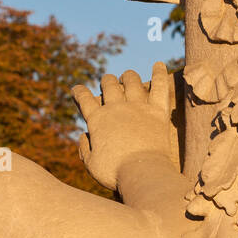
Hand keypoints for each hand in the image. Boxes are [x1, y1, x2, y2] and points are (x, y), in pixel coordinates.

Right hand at [73, 62, 177, 189]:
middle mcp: (116, 108)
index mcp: (97, 120)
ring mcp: (138, 107)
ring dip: (128, 76)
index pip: (84, 99)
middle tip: (108, 83)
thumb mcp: (91, 165)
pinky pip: (159, 86)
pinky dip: (159, 74)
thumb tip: (83, 135)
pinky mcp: (158, 111)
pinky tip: (159, 65)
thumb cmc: (115, 173)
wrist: (142, 173)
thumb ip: (84, 148)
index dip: (79, 92)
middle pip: (109, 85)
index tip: (77, 90)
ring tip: (127, 76)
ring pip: (131, 81)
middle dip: (107, 82)